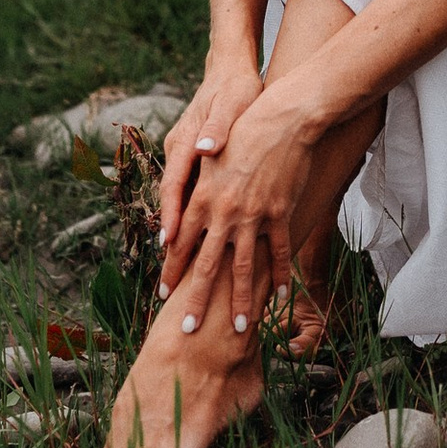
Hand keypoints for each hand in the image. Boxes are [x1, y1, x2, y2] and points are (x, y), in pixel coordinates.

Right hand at [158, 56, 261, 279]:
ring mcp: (188, 159)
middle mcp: (182, 155)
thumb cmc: (234, 88)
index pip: (174, 185)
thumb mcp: (229, 104)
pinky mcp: (198, 162)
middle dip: (171, 242)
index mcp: (185, 143)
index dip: (172, 215)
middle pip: (173, 203)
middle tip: (166, 280)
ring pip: (182, 205)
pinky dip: (196, 222)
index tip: (169, 243)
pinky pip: (194, 197)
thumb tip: (206, 146)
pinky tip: (203, 247)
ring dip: (182, 239)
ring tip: (181, 277)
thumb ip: (216, 127)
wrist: (231, 70)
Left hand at [163, 85, 315, 336]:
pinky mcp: (280, 214)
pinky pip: (278, 252)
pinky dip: (277, 276)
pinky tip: (276, 296)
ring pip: (243, 268)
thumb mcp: (209, 155)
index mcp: (202, 198)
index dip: (172, 270)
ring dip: (239, 301)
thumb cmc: (242, 129)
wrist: (282, 118)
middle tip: (187, 330)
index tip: (164, 294)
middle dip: (196, 300)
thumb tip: (175, 218)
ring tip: (237, 328)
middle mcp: (224, 212)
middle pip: (206, 265)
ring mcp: (254, 216)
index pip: (181, 243)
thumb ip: (193, 186)